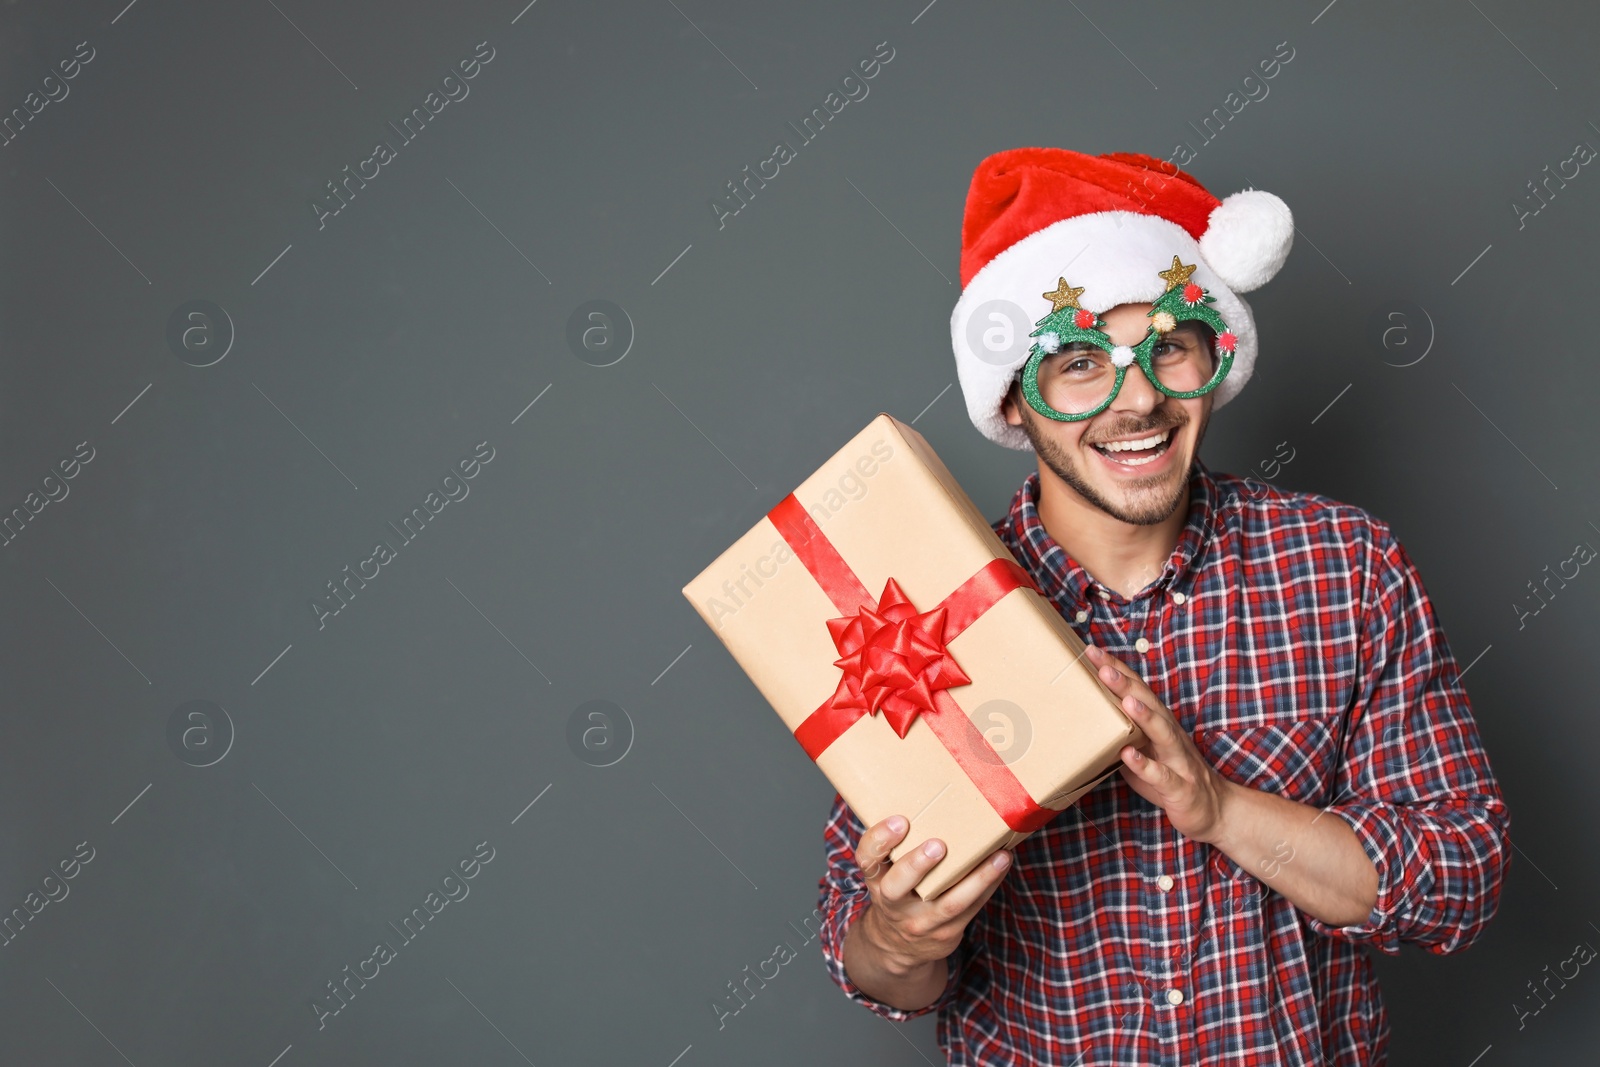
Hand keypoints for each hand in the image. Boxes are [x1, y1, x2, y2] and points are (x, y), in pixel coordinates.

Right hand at [849, 815, 1012, 976]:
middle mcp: (893, 902)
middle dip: (917, 864)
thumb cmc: (898, 892)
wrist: (897, 946)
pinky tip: (1002, 865)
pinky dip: (989, 886)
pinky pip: (970, 909)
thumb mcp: (887, 872)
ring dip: (976, 878)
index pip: (867, 858)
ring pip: (948, 903)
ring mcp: (920, 921)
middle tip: (937, 844)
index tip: (899, 821)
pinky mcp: (946, 933)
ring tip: (998, 856)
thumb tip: (934, 795)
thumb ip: (900, 845)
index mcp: (877, 879)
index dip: (880, 839)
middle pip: (898, 886)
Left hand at [1084, 642, 1233, 844]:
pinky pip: (1162, 775)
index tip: (1092, 652)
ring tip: (1125, 700)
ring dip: (1144, 715)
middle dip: (1125, 683)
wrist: (1215, 811)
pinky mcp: (1180, 787)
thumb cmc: (1173, 778)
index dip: (1117, 670)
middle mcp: (1171, 736)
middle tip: (1101, 664)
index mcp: (1160, 726)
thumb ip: (1121, 736)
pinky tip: (1128, 755)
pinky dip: (1145, 765)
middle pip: (1148, 703)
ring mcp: (1178, 761)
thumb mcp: (1144, 753)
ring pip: (1161, 733)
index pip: (1137, 691)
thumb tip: (1087, 721)